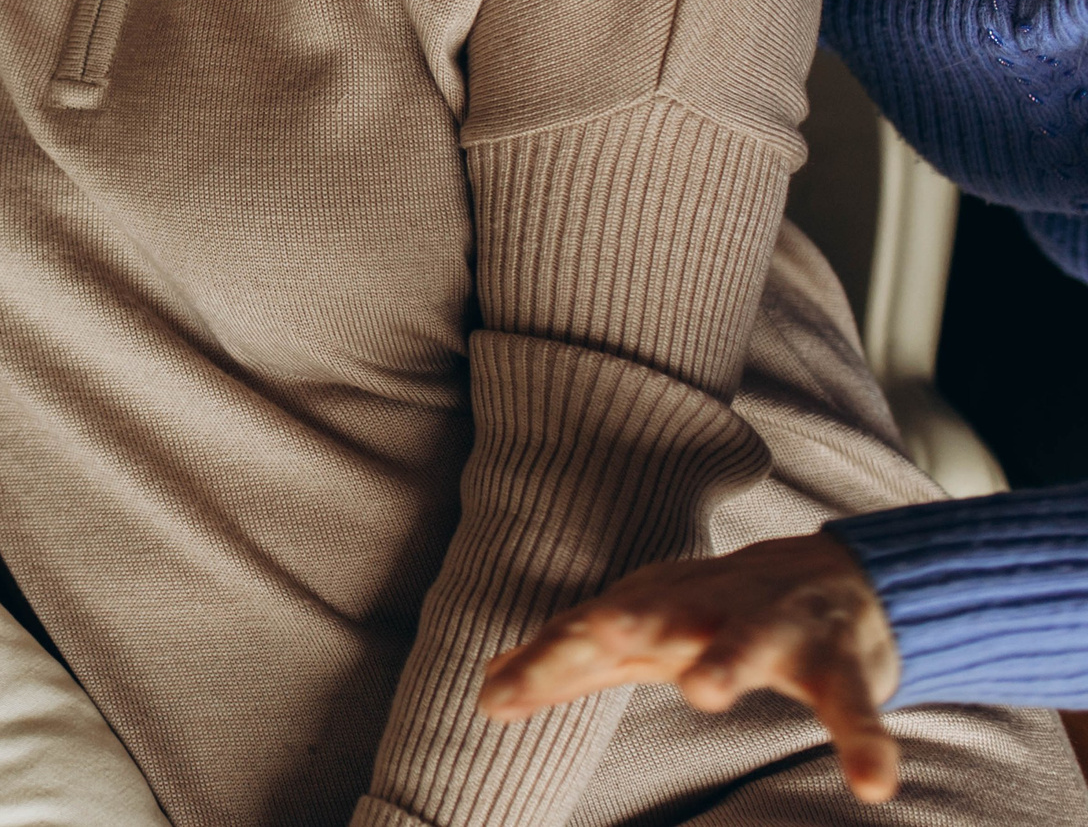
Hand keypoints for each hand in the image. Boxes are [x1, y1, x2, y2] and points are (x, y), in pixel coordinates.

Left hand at [478, 531, 902, 802]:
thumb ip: (570, 664)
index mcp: (653, 609)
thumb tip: (486, 686)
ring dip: (725, 661)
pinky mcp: (840, 664)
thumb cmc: (712, 613)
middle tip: (605, 630)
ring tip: (706, 690)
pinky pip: (854, 707)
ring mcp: (774, 631)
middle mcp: (707, 610)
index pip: (587, 632)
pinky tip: (874, 784)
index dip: (543, 662)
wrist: (834, 577)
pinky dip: (866, 743)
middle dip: (631, 620)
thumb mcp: (639, 632)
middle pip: (660, 615)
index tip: (493, 697)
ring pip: (748, 643)